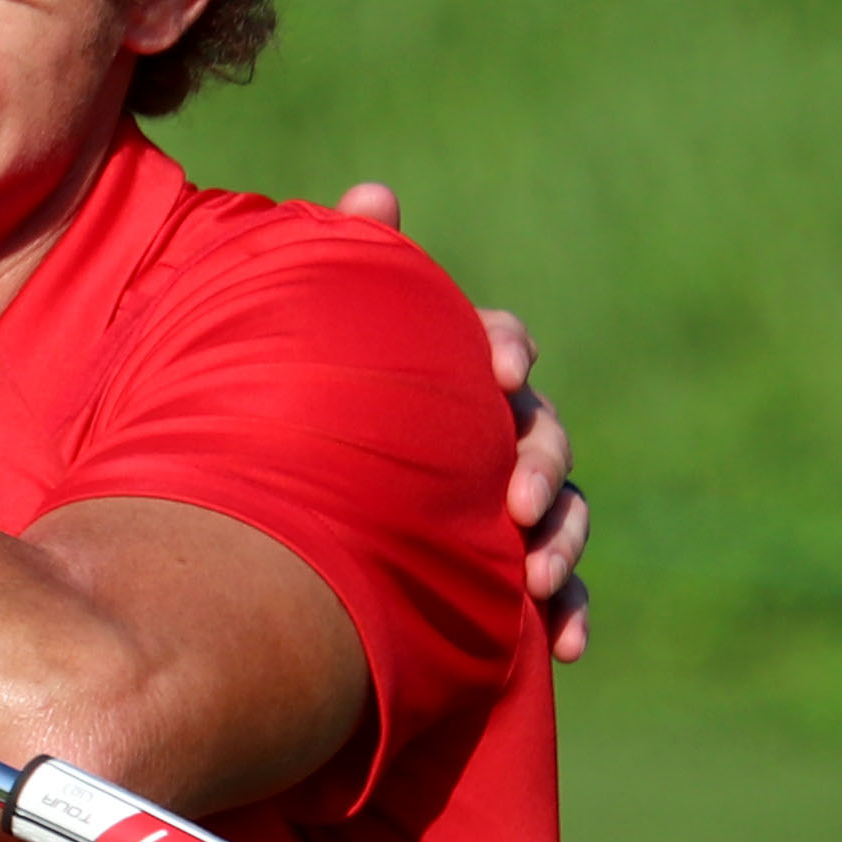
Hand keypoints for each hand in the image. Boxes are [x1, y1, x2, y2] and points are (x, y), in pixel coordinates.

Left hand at [335, 182, 591, 661]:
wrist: (269, 549)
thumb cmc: (301, 426)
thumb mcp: (311, 348)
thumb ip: (353, 270)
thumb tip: (378, 192)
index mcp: (451, 378)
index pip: (498, 346)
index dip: (506, 349)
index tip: (500, 367)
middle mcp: (488, 438)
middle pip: (543, 433)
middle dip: (540, 462)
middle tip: (516, 498)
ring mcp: (502, 510)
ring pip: (563, 514)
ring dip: (563, 541)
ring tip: (538, 575)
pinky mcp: (503, 578)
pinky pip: (559, 597)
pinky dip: (572, 615)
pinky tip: (568, 648)